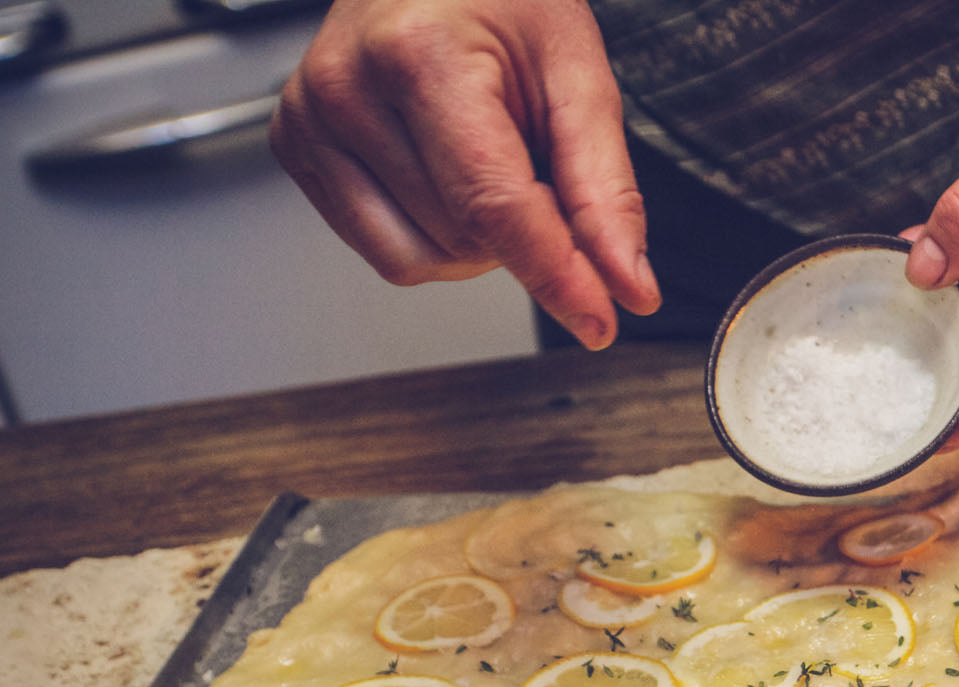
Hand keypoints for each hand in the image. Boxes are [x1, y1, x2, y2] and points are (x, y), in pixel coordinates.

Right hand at [270, 0, 658, 348]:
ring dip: (476, 237)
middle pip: (465, 239)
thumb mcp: (578, 76)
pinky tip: (443, 171)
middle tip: (528, 151)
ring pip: (421, 261)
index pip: (494, 205)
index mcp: (420, 54)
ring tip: (483, 155)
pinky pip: (385, 251)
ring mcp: (309, 119)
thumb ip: (604, 190)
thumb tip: (626, 285)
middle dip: (521, 225)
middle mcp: (347, 86)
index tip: (599, 322)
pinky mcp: (296, 148)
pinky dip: (433, 234)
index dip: (554, 274)